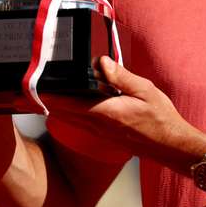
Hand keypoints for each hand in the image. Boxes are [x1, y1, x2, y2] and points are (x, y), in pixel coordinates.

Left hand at [44, 56, 205, 171]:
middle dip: (48, 98)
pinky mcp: (104, 135)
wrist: (170, 144)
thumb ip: (120, 76)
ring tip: (52, 87)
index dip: (49, 94)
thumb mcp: (144, 90)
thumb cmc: (160, 119)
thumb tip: (101, 62)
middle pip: (63, 112)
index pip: (68, 103)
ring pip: (70, 118)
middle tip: (37, 82)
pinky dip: (73, 110)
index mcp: (105, 113)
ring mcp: (99, 133)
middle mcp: (97, 126)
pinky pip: (81, 122)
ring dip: (60, 105)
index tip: (35, 84)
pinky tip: (77, 99)